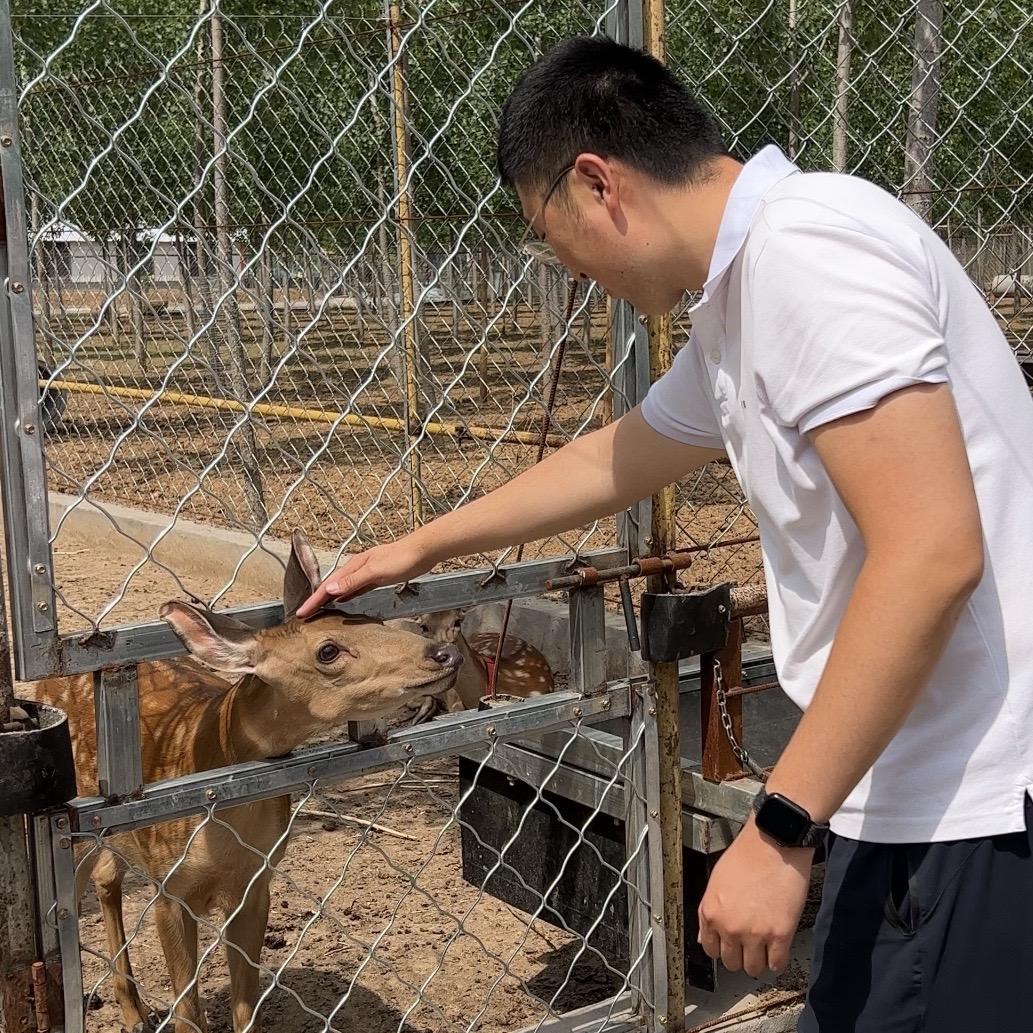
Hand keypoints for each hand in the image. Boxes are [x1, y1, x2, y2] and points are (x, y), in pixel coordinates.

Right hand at [296, 538, 433, 617]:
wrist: (422, 551)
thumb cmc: (401, 559)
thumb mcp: (375, 571)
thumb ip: (353, 581)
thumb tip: (330, 589)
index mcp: (353, 566)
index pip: (328, 586)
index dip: (314, 600)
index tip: (301, 613)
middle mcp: (357, 569)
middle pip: (332, 587)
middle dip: (317, 600)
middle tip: (304, 614)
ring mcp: (366, 573)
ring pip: (342, 588)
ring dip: (329, 599)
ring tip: (318, 610)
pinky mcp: (376, 578)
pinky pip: (355, 589)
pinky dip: (345, 596)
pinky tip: (342, 601)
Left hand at [697, 818, 811, 977]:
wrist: (774, 841)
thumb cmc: (747, 854)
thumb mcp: (717, 880)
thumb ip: (710, 910)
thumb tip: (705, 935)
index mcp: (711, 912)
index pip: (710, 949)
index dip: (721, 948)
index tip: (729, 946)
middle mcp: (730, 926)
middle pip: (731, 963)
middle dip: (740, 955)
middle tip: (748, 945)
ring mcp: (755, 933)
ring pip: (753, 968)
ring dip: (759, 961)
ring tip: (764, 948)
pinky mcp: (780, 934)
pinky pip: (777, 964)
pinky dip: (777, 960)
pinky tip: (778, 949)